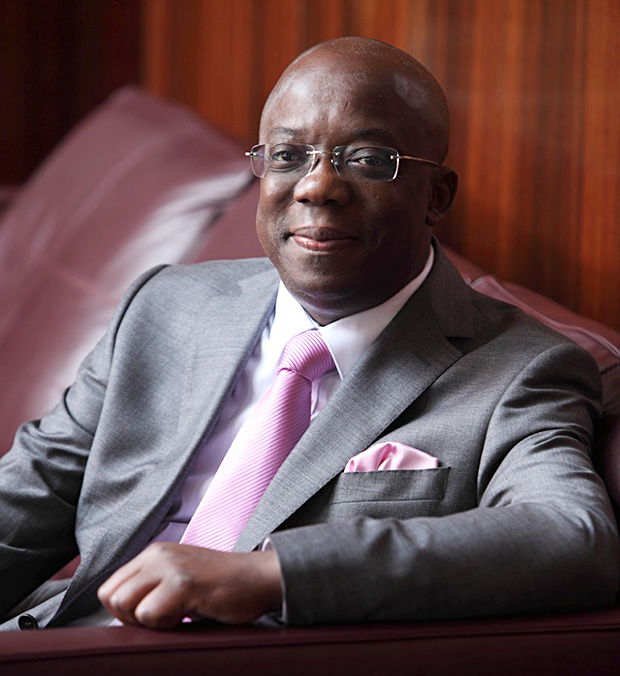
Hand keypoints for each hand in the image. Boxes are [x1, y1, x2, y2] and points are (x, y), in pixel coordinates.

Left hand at [97, 542, 282, 628]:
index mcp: (154, 554)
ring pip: (126, 605)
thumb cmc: (223, 586)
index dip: (123, 611)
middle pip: (112, 596)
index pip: (110, 587)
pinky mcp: (183, 583)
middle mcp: (158, 555)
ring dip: (149, 621)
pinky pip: (150, 614)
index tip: (150, 615)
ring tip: (177, 615)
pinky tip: (189, 614)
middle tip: (163, 618)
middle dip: (131, 618)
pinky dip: (165, 625)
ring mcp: (170, 566)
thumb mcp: (180, 578)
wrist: (260, 577)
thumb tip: (121, 617)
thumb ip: (152, 588)